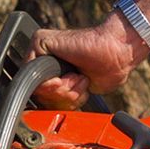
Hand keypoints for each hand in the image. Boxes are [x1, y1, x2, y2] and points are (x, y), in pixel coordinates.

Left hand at [27, 0, 149, 107]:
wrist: (116, 54)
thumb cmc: (105, 71)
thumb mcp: (78, 94)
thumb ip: (60, 98)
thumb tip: (45, 107)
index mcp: (54, 74)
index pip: (43, 100)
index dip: (59, 105)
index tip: (76, 99)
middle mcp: (45, 62)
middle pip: (39, 95)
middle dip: (62, 98)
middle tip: (80, 83)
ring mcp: (41, 52)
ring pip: (37, 86)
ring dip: (62, 90)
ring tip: (77, 77)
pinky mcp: (40, 40)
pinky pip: (33, 71)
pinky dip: (52, 80)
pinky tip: (68, 74)